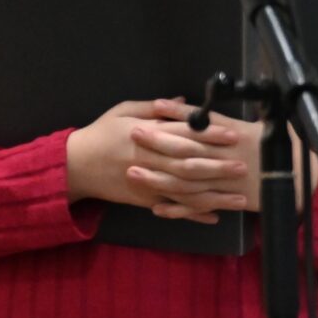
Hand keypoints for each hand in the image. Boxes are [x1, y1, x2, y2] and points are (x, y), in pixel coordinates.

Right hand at [66, 99, 247, 221]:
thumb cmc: (101, 133)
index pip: (182, 133)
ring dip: (213, 195)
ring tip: (239, 197)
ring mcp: (147, 181)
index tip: (232, 135)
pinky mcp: (143, 198)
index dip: (208, 135)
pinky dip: (192, 214)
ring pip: (184, 190)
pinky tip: (215, 217)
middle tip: (243, 165)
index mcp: (145, 134)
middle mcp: (149, 158)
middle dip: (217, 165)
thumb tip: (184, 101)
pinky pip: (171, 207)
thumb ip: (153, 107)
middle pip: (188, 163)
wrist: (74, 165)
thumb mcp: (122, 111)